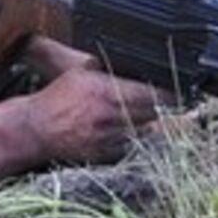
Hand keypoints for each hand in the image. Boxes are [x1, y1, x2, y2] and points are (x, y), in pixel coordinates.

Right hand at [25, 68, 169, 163]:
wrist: (36, 129)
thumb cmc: (57, 97)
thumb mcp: (82, 72)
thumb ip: (109, 69)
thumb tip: (133, 63)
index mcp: (107, 91)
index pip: (152, 93)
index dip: (171, 93)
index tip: (181, 92)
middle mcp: (111, 116)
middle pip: (153, 113)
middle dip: (163, 108)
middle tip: (172, 103)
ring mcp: (109, 138)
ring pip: (145, 131)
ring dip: (150, 124)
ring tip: (150, 117)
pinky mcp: (105, 155)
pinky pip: (130, 146)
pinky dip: (134, 139)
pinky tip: (129, 132)